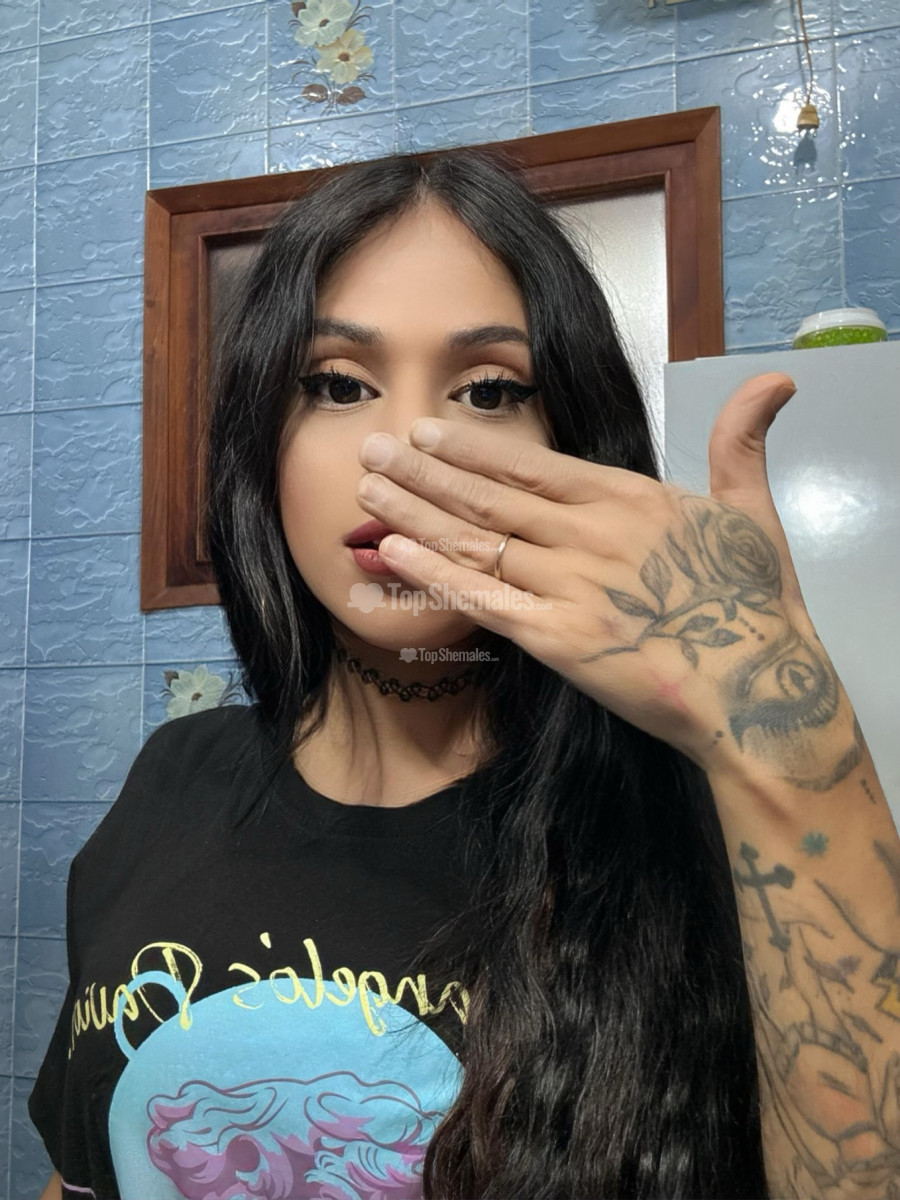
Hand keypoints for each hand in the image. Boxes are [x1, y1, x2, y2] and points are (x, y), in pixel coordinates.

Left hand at [355, 373, 853, 782]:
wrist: (757, 687)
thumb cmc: (754, 603)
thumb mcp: (752, 512)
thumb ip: (739, 445)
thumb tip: (774, 377)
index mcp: (628, 499)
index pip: (533, 466)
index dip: (473, 449)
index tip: (425, 432)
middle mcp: (588, 534)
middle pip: (490, 498)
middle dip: (424, 472)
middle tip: (371, 449)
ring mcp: (567, 587)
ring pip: (476, 543)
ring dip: (416, 514)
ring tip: (366, 491)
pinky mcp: (556, 640)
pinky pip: (483, 601)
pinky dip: (434, 576)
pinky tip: (391, 554)